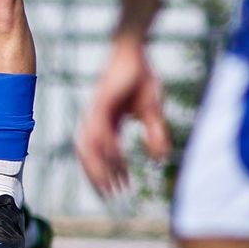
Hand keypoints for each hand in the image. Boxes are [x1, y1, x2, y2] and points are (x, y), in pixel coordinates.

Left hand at [75, 36, 169, 196]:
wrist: (134, 50)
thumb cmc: (141, 78)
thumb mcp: (152, 112)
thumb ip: (156, 135)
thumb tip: (159, 159)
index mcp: (106, 123)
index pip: (103, 154)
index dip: (110, 172)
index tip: (121, 189)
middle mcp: (97, 120)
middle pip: (89, 155)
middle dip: (97, 177)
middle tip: (108, 197)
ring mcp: (96, 111)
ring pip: (90, 146)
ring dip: (98, 167)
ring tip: (107, 186)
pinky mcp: (101, 102)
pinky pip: (100, 130)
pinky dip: (106, 147)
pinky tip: (116, 160)